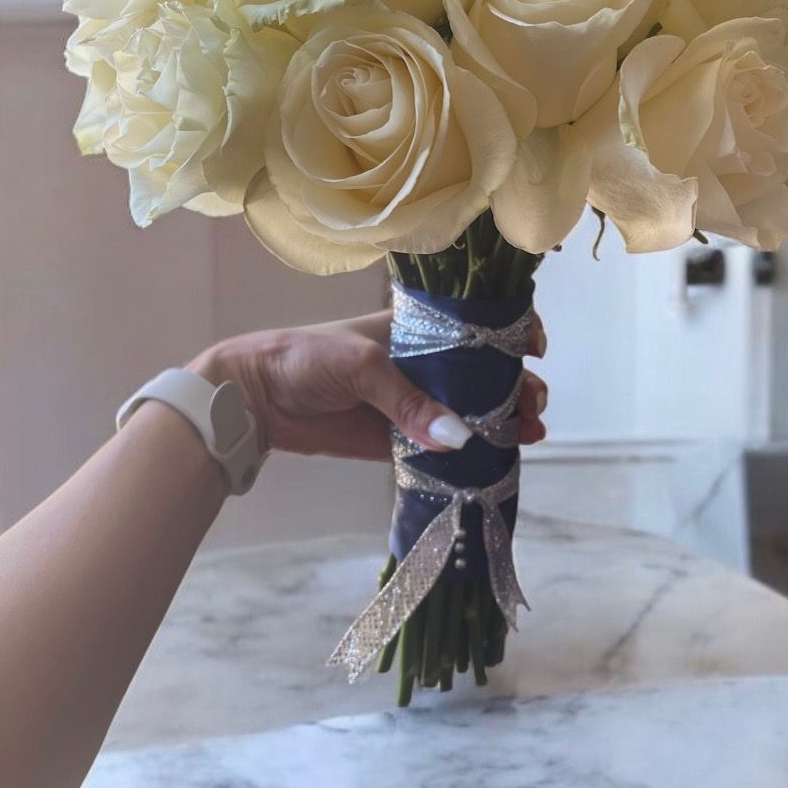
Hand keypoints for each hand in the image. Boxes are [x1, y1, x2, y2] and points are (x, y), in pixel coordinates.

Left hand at [188, 309, 547, 461]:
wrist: (252, 397)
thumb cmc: (304, 358)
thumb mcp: (360, 366)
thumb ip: (410, 401)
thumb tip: (461, 438)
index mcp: (415, 329)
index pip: (475, 325)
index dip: (511, 332)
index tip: (534, 349)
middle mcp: (422, 364)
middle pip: (484, 374)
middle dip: (517, 387)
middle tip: (532, 409)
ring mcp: (412, 404)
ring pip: (471, 413)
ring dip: (505, 422)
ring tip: (529, 435)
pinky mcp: (397, 442)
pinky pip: (443, 450)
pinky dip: (472, 457)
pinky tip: (498, 462)